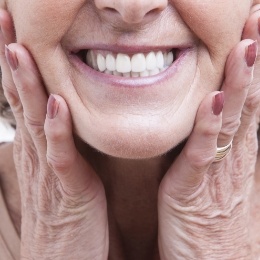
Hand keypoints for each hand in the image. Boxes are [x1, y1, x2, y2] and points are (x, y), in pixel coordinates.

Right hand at [0, 10, 107, 258]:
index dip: (19, 62)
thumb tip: (63, 113)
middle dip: (12, 57)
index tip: (15, 28)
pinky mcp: (68, 190)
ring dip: (27, 84)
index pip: (25, 95)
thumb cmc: (68, 214)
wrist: (63, 259)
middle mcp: (39, 153)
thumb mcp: (63, 171)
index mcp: (41, 146)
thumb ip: (62, 143)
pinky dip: (57, 129)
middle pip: (22, 98)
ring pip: (35, 119)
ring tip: (19, 47)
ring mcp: (50, 171)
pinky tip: (55, 103)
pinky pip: (61, 155)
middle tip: (5, 17)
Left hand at [158, 9, 259, 259]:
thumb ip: (217, 145)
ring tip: (247, 45)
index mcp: (238, 152)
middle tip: (259, 15)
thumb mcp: (219, 177)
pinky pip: (203, 153)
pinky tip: (213, 100)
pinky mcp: (195, 191)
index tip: (256, 28)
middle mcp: (235, 156)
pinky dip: (209, 126)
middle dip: (256, 58)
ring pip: (234, 120)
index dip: (256, 64)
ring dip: (241, 82)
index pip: (251, 99)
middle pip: (250, 99)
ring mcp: (219, 172)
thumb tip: (217, 114)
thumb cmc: (213, 222)